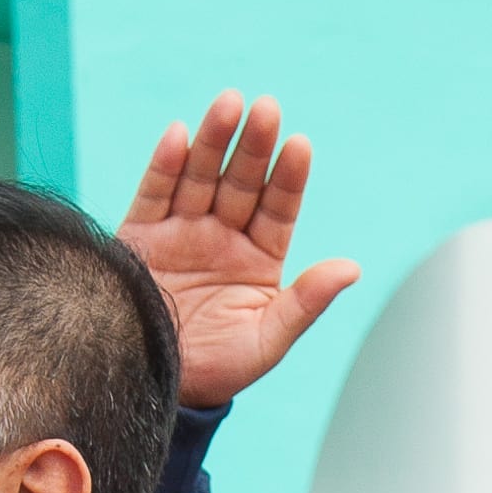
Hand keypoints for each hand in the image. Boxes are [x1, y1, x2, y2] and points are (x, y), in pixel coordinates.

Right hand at [119, 94, 359, 408]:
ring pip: (200, 177)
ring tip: (229, 104)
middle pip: (240, 181)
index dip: (289, 177)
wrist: (156, 389)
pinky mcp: (139, 239)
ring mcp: (180, 233)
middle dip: (253, 146)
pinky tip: (180, 134)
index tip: (300, 145)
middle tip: (267, 109)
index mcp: (258, 258)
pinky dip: (166, 165)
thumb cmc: (219, 371)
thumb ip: (306, 302)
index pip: (278, 207)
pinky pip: (154, 194)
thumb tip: (351, 268)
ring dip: (214, 139)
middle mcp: (221, 237)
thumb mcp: (268, 339)